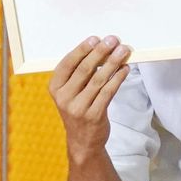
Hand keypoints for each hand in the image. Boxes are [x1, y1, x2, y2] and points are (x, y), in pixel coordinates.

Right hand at [51, 36, 129, 158]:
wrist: (82, 141)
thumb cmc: (78, 110)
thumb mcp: (70, 93)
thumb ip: (80, 74)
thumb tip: (101, 49)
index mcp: (55, 88)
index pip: (68, 63)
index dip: (82, 49)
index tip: (95, 39)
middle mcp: (64, 97)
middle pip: (84, 69)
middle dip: (101, 52)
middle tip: (113, 40)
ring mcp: (78, 107)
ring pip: (98, 79)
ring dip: (113, 62)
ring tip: (123, 51)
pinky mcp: (94, 115)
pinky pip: (108, 92)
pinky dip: (118, 78)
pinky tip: (125, 69)